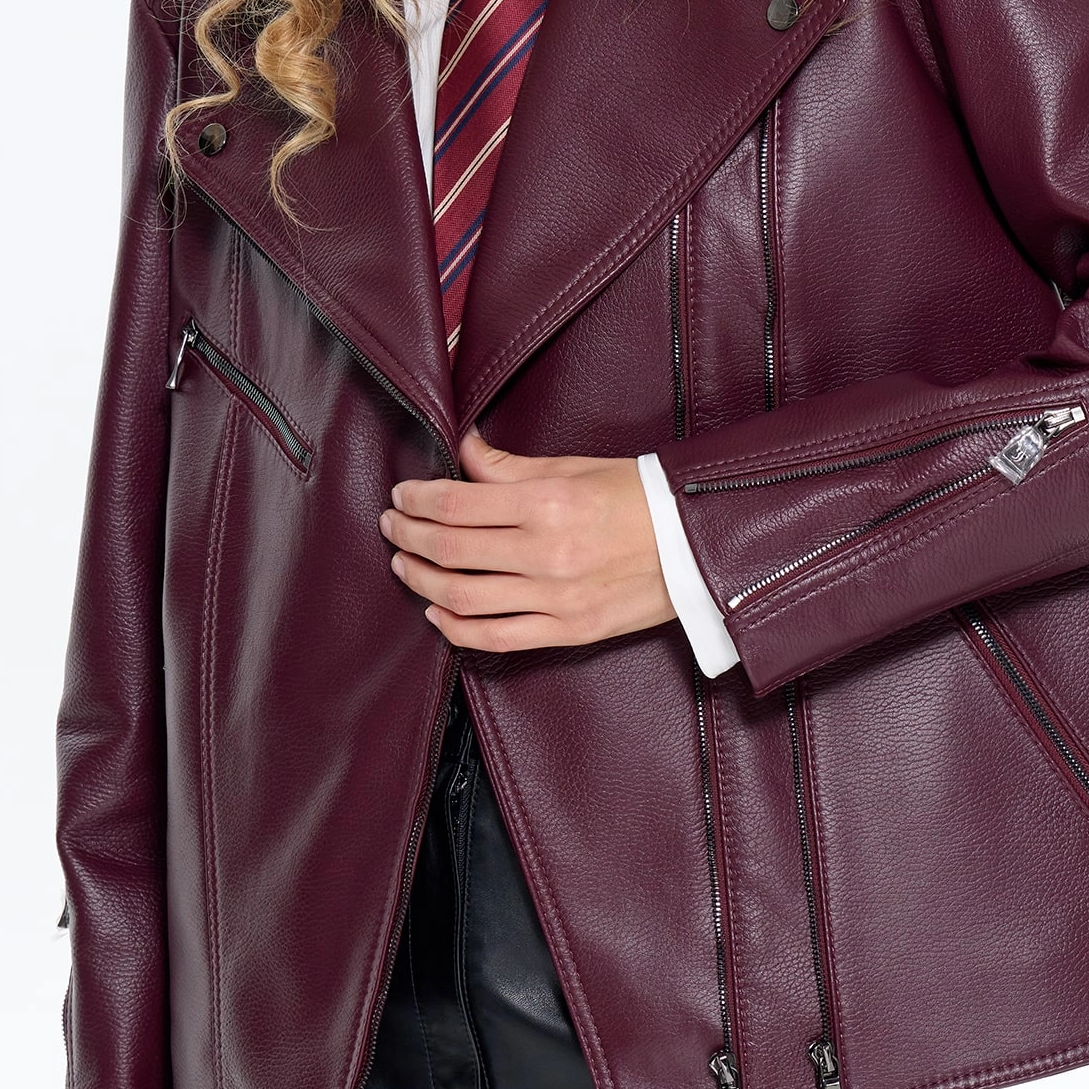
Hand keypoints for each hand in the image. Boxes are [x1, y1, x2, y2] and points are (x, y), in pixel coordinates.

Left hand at [379, 428, 676, 653]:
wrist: (696, 545)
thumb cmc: (640, 499)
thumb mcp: (574, 467)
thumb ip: (509, 466)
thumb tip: (463, 450)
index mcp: (547, 504)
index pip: (457, 504)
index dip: (417, 499)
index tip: (401, 494)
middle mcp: (546, 553)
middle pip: (450, 549)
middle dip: (408, 535)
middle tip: (392, 524)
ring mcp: (554, 598)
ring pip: (462, 597)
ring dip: (420, 580)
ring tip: (404, 563)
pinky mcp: (566, 630)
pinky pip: (495, 638)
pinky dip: (456, 628)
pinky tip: (437, 613)